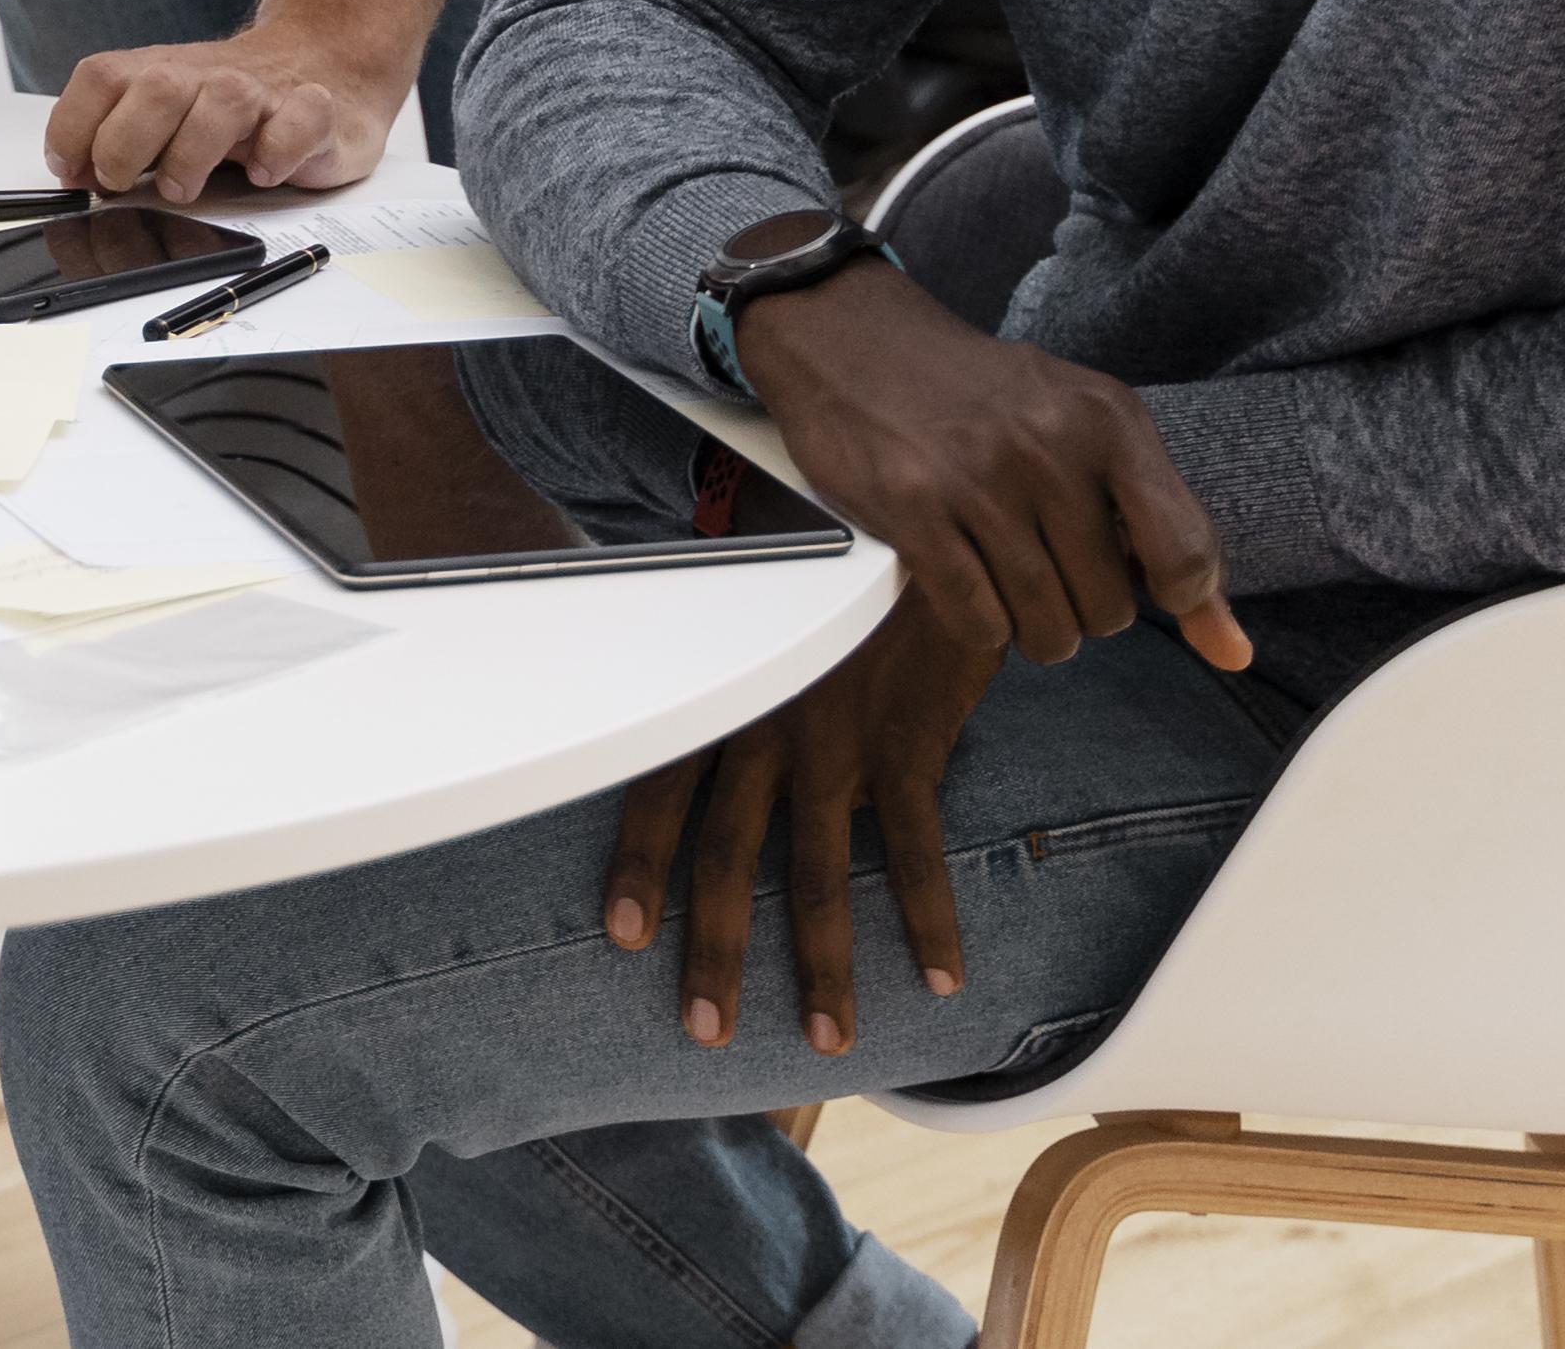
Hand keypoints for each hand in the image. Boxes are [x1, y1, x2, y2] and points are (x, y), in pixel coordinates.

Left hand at [40, 17, 416, 201]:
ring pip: (222, 103)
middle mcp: (206, 76)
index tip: (70, 170)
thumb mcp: (163, 115)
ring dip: (193, 154)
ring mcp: (261, 91)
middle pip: (155, 89)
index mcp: (159, 72)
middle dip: (126, 144)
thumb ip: (115, 136)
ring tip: (185, 186)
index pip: (100, 78)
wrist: (320, 62)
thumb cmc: (229, 105)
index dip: (73, 126)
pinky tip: (265, 172)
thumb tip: (71, 171)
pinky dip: (278, 152)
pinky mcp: (312, 111)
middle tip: (124, 184)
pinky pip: (298, 123)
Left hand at [601, 565, 1003, 1052]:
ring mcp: (834, 742)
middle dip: (712, 949)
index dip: (640, 864)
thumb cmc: (836, 572)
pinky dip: (929, 919)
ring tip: (825, 1039)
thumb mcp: (761, 611)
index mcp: (722, 696)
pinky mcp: (906, 745)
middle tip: (705, 1030)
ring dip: (820, 966)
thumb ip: (734, 670)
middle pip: (724, 855)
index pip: (661, 788)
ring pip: (812, 875)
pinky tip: (942, 979)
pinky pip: (915, 850)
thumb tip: (699, 712)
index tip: (622, 935)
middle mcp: (763, 727)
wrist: (916, 525)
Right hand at [728, 257, 1249, 677]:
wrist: (855, 337)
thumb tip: (1233, 652)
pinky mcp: (912, 509)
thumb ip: (1165, 532)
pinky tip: (965, 581)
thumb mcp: (1087, 430)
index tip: (1141, 584)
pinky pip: (976, 621)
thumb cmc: (981, 395)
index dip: (1178, 598)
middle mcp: (1050, 446)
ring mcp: (978, 479)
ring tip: (1009, 584)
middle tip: (1050, 566)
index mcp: (1108, 419)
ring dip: (1031, 628)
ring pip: (1044, 627)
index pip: (1186, 553)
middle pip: (1108, 609)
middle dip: (1082, 609)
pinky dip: (978, 623)